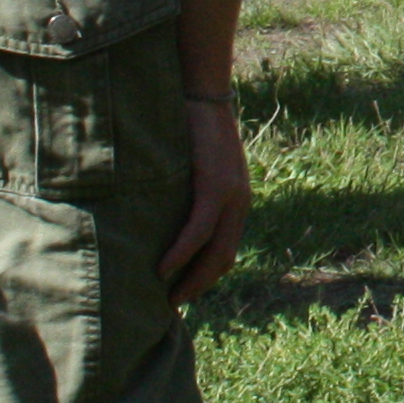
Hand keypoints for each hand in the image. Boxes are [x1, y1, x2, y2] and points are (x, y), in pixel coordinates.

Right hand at [160, 95, 253, 304]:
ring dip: (191, 279)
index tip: (182, 298)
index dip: (205, 278)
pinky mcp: (215, 185)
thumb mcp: (196, 170)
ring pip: (215, 251)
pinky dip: (182, 253)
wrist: (202, 94)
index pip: (225, 252)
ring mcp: (230, 194)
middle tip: (171, 308)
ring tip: (168, 299)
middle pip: (223, 259)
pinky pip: (199, 229)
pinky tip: (163, 269)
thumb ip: (190, 197)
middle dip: (198, 287)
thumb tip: (163, 224)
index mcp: (237, 202)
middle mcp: (240, 203)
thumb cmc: (192, 130)